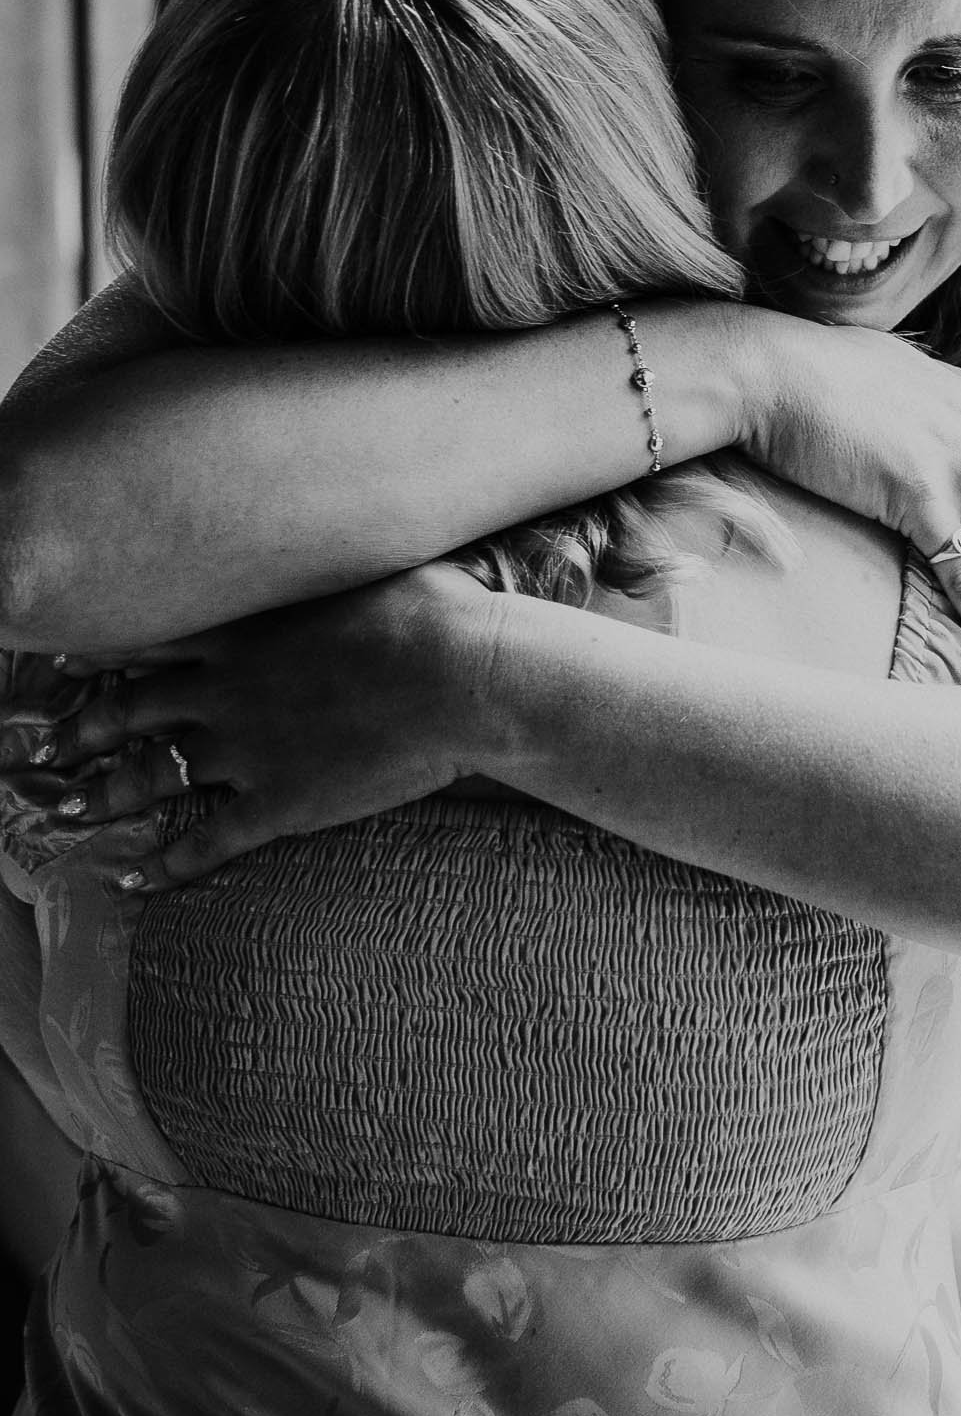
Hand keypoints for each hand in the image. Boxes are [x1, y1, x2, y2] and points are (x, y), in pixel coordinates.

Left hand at [34, 565, 503, 890]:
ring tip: (68, 809)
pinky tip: (133, 880)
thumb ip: (332, 568)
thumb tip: (343, 535)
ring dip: (105, 793)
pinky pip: (207, 840)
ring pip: (153, 774)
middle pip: (131, 708)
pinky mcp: (279, 802)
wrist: (460, 673)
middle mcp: (228, 686)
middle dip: (82, 729)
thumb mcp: (369, 564)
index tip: (66, 662)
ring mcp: (249, 748)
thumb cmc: (433, 608)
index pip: (153, 639)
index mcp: (247, 628)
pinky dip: (165, 864)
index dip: (104, 653)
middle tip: (45, 746)